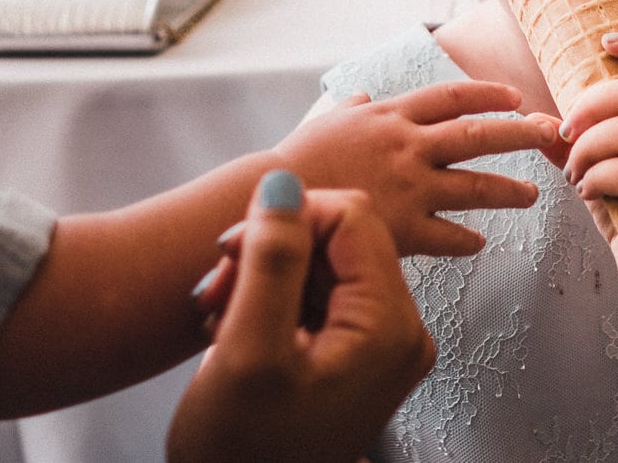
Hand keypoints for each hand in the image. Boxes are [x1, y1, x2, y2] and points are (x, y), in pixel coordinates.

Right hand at [169, 171, 432, 462]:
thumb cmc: (243, 449)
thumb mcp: (247, 346)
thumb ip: (271, 259)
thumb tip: (284, 182)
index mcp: (389, 328)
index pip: (352, 215)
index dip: (289, 218)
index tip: (236, 250)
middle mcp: (398, 332)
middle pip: (338, 237)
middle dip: (270, 250)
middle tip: (219, 286)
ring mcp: (378, 344)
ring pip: (321, 262)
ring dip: (261, 275)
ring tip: (220, 313)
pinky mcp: (353, 353)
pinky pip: (317, 294)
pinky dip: (269, 298)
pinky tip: (235, 326)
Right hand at [280, 81, 559, 255]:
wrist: (274, 201)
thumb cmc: (295, 160)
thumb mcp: (324, 122)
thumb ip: (350, 109)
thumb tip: (362, 97)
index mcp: (390, 117)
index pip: (450, 96)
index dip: (487, 95)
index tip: (515, 98)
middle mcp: (407, 146)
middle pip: (479, 134)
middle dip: (522, 133)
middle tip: (553, 134)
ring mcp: (409, 186)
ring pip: (476, 186)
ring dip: (509, 190)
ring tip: (532, 194)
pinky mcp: (404, 227)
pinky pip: (450, 235)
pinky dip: (466, 240)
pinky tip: (478, 243)